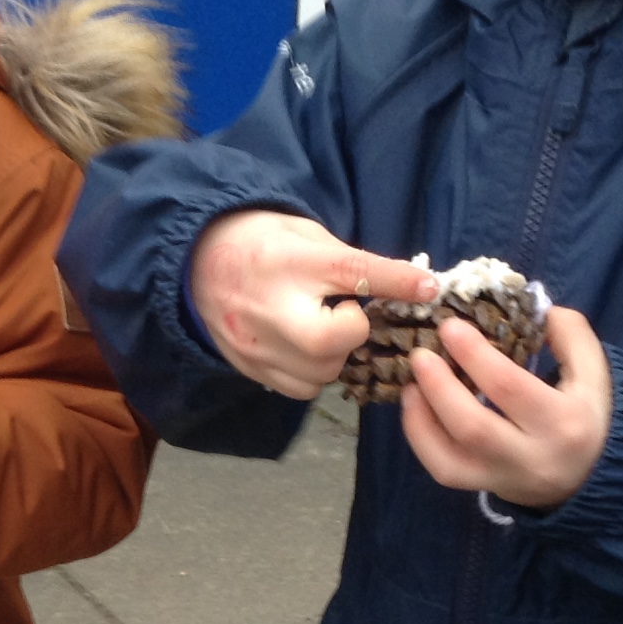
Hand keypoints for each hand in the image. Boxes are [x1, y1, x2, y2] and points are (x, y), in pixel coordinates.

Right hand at [189, 211, 439, 398]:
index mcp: (290, 261)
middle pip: (334, 341)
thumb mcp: (306, 235)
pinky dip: (314, 372)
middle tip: (342, 310)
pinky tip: (304, 347)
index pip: (353, 272)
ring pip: (322, 372)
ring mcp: (257, 345)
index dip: (397, 281)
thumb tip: (414, 285)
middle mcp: (271, 307)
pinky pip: (301, 388)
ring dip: (336, 354)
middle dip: (351, 329)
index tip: (429, 289)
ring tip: (320, 327)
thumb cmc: (261, 242)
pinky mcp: (250, 368)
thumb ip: (353, 262)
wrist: (193, 262)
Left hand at [399, 306, 612, 507]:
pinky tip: (414, 405)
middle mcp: (533, 456)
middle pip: (473, 426)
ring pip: (449, 456)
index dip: (474, 355)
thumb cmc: (584, 412)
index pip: (510, 387)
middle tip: (420, 354)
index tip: (450, 326)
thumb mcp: (593, 372)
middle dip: (439, 386)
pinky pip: (441, 468)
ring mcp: (502, 478)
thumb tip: (528, 305)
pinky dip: (419, 436)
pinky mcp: (480, 487)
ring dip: (421, 414)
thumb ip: (570, 333)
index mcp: (565, 421)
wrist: (588, 474)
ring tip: (411, 379)